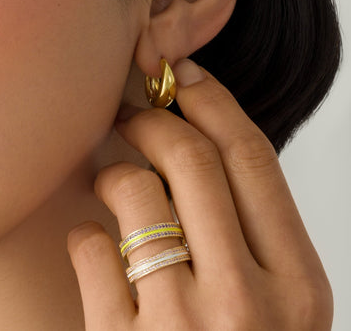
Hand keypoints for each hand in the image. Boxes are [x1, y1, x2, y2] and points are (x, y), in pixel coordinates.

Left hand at [67, 59, 332, 329]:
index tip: (180, 76)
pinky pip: (91, 250)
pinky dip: (83, 234)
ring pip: (136, 192)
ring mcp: (184, 329)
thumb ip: (248, 235)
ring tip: (108, 180)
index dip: (212, 101)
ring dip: (114, 170)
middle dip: (155, 119)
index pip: (251, 157)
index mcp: (299, 286)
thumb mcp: (272, 306)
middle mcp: (250, 305)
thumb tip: (197, 143)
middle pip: (193, 159)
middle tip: (130, 114)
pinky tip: (88, 244)